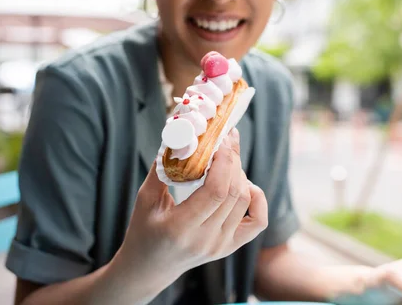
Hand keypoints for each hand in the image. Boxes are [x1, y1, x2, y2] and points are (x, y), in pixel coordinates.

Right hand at [119, 129, 267, 285]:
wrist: (149, 267)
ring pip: (245, 200)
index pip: (216, 191)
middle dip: (233, 159)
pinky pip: (258, 220)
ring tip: (226, 160)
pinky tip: (244, 185)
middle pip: (233, 192)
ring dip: (240, 173)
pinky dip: (257, 198)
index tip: (219, 138)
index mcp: (180, 228)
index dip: (223, 161)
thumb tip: (181, 135)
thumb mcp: (145, 197)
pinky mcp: (230, 247)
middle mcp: (206, 240)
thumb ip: (162, 167)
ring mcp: (221, 246)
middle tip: (226, 138)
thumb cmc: (144, 229)